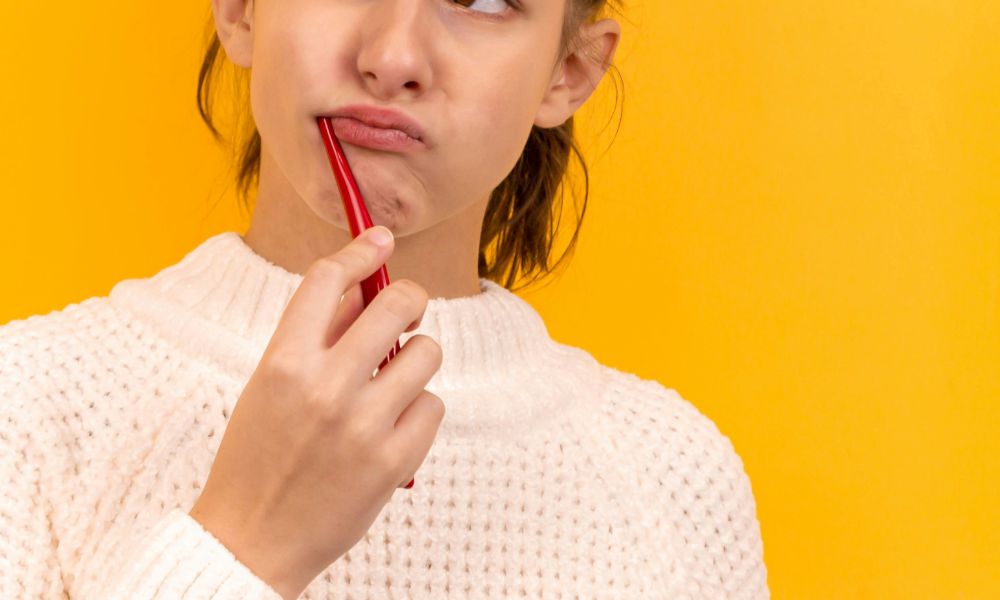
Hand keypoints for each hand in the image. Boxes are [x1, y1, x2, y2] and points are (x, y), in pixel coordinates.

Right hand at [189, 226, 444, 598]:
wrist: (253, 540)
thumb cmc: (259, 456)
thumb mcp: (269, 385)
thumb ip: (315, 334)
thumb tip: (363, 284)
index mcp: (282, 362)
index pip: (328, 279)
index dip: (360, 250)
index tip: (380, 239)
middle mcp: (325, 387)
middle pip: (397, 304)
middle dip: (409, 298)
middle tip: (406, 311)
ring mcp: (364, 425)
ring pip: (427, 352)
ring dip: (416, 359)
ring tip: (393, 382)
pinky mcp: (395, 462)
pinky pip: (434, 405)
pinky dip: (419, 411)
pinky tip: (392, 428)